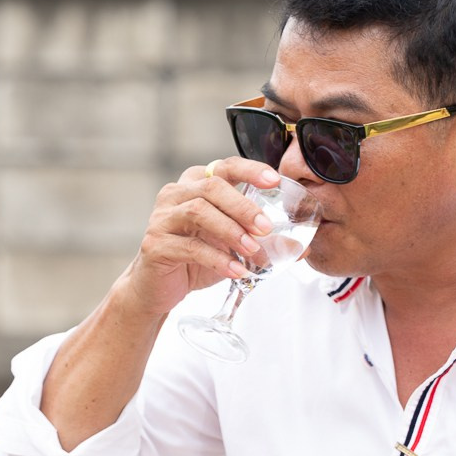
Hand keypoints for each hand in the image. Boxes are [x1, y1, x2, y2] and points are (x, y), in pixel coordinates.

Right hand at [124, 157, 281, 318]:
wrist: (157, 289)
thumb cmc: (195, 259)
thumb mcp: (231, 246)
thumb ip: (261, 241)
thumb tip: (301, 248)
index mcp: (195, 185)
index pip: (225, 167)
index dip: (250, 169)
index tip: (274, 180)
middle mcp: (175, 195)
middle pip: (212, 187)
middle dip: (243, 206)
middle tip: (266, 227)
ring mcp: (162, 218)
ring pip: (198, 211)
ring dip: (231, 231)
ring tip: (253, 250)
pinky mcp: (155, 244)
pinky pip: (189, 247)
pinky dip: (217, 259)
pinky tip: (236, 271)